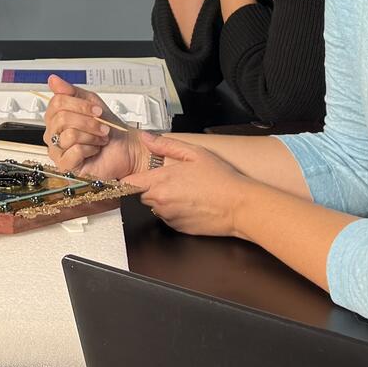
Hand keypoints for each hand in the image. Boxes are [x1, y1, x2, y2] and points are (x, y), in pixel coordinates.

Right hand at [43, 75, 148, 179]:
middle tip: (102, 126)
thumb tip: (53, 80)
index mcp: (56, 118)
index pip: (57, 103)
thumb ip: (71, 91)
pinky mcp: (65, 166)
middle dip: (88, 121)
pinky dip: (90, 149)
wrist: (126, 148)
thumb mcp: (91, 103)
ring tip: (100, 139)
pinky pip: (74, 151)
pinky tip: (94, 150)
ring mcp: (57, 151)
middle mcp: (53, 134)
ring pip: (69, 135)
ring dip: (92, 135)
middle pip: (62, 118)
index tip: (96, 110)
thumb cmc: (109, 129)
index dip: (79, 104)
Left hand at [125, 134, 243, 235]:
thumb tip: (146, 138)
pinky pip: (168, 217)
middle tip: (175, 180)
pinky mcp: (177, 228)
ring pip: (155, 206)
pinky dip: (175, 211)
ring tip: (187, 192)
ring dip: (164, 199)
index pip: (128, 182)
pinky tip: (192, 203)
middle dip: (153, 187)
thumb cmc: (221, 179)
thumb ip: (166, 145)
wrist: (239, 206)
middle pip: (142, 194)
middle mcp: (160, 201)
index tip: (138, 175)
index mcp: (161, 181)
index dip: (132, 178)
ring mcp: (168, 216)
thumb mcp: (195, 153)